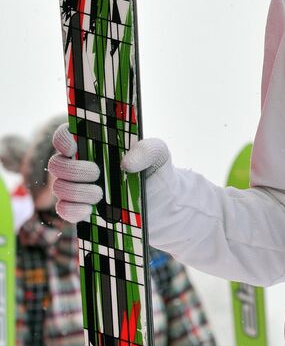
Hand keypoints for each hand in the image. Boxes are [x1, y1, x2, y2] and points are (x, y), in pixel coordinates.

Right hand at [49, 124, 169, 222]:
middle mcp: (81, 164)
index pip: (67, 135)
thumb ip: (148, 149)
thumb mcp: (160, 155)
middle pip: (57, 163)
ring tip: (100, 194)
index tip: (73, 147)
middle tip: (96, 173)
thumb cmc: (157, 173)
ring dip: (76, 191)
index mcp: (95, 145)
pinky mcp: (82, 210)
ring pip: (59, 187)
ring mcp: (79, 188)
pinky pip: (64, 210)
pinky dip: (72, 210)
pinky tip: (88, 211)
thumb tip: (126, 163)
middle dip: (73, 169)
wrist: (165, 206)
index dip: (63, 139)